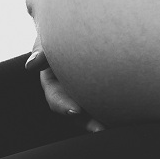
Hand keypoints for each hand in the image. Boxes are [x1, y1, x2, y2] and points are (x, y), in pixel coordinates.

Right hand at [24, 8, 104, 131]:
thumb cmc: (56, 34)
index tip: (75, 111)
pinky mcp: (99, 88)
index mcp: (52, 83)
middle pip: (76, 111)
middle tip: (100, 129)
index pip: (56, 98)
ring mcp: (83, 91)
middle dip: (87, 122)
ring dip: (101, 119)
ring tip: (115, 126)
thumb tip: (31, 65)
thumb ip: (41, 52)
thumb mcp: (46, 41)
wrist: (73, 29)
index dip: (63, 106)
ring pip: (92, 109)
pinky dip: (114, 106)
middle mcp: (68, 91)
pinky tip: (128, 112)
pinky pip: (105, 99)